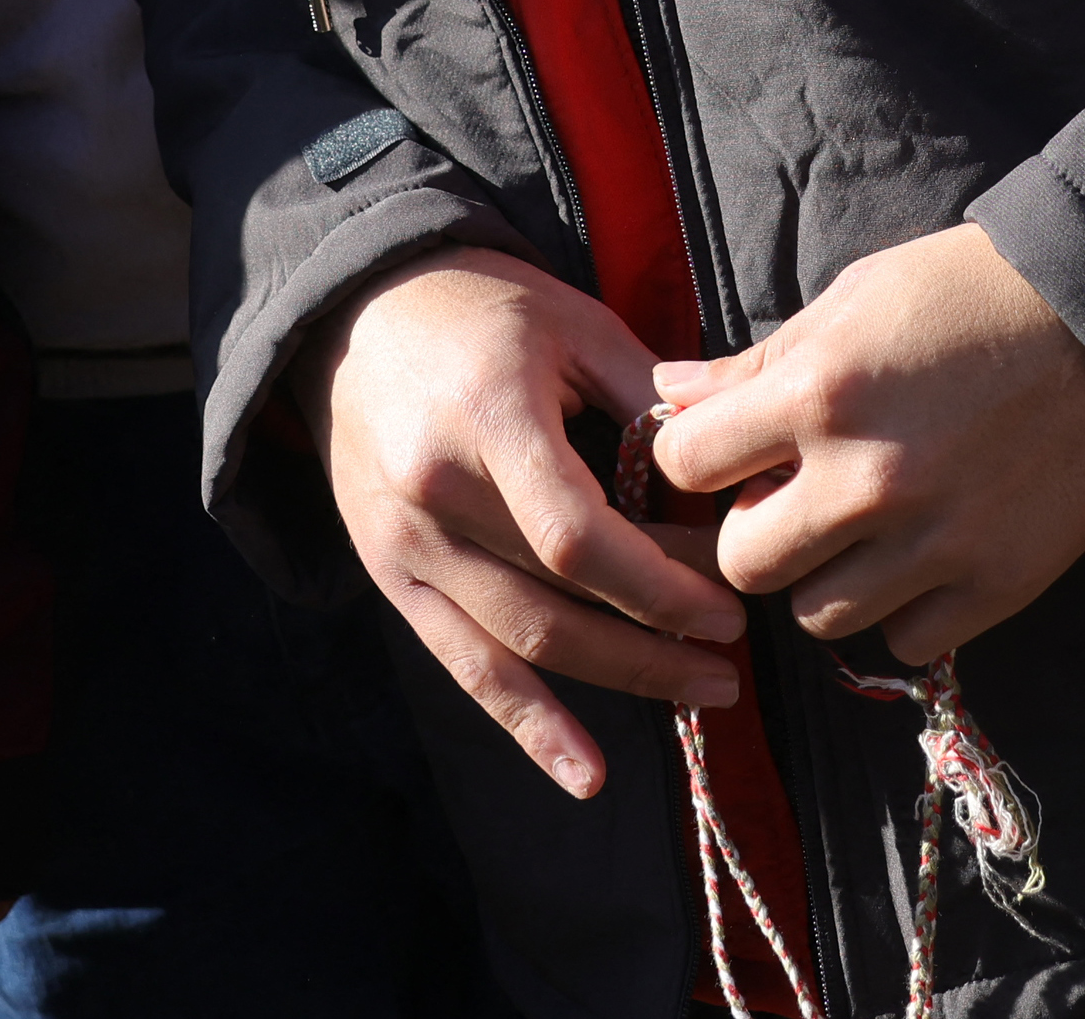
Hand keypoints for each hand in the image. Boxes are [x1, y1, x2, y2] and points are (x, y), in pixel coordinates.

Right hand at [306, 245, 745, 795]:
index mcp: (487, 417)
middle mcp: (435, 493)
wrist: (350, 313)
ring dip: (620, 680)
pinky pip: (464, 667)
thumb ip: (651, 399)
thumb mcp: (574, 322)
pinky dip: (528, 727)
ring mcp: (404, 544)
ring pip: (520, 644)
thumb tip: (733, 471)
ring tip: (702, 692)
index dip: (660, 584)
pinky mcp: (390, 577)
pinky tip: (588, 775)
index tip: (728, 600)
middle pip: (557, 599)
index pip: (577, 536)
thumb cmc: (479, 308)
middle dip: (657, 638)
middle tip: (732, 657)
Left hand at [644, 222, 1084, 663]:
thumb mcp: (853, 299)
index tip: (730, 449)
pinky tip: (922, 557)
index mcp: (819, 393)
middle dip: (755, 531)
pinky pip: (905, 641)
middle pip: (743, 563)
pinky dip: (903, 610)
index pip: (686, 462)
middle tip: (794, 499)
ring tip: (864, 530)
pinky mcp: (996, 584)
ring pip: (819, 615)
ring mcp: (934, 542)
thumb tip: (670, 391)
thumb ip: (758, 361)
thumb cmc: (970, 291)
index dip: (697, 456)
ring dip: (827, 576)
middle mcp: (866, 480)